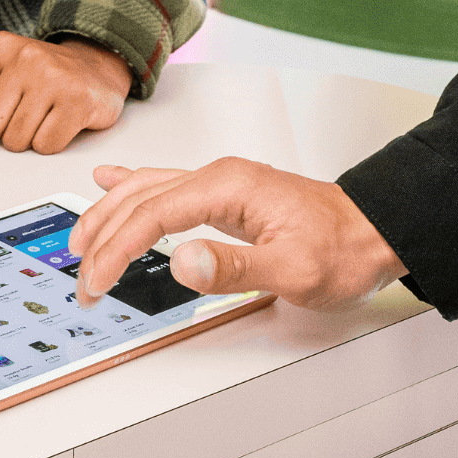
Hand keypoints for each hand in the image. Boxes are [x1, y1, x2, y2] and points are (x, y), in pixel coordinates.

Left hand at [0, 31, 128, 152]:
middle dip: (5, 130)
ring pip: (17, 141)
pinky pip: (46, 146)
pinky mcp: (78, 102)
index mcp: (1, 48)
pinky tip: (59, 122)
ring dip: (28, 139)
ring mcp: (54, 78)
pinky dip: (50, 144)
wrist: (95, 68)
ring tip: (42, 116)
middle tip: (25, 112)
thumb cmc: (39, 75)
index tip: (2, 102)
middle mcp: (26, 57)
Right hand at [67, 159, 407, 311]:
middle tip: (83, 276)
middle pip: (137, 199)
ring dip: (107, 214)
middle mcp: (216, 178)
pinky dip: (129, 189)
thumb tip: (182, 261)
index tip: (97, 279)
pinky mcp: (224, 195)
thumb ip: (234, 267)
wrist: (377, 232)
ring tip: (79, 238)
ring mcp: (219, 184)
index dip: (116, 249)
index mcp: (226, 187)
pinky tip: (112, 183)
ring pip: (143, 189)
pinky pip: (162, 186)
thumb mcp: (294, 270)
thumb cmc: (344, 249)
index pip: (150, 215)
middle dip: (101, 236)